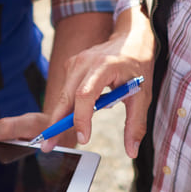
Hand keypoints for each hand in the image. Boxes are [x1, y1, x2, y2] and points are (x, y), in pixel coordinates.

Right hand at [0, 7, 154, 156]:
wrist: (130, 39)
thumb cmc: (137, 68)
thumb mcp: (142, 95)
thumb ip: (136, 124)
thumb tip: (131, 151)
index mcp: (104, 67)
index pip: (85, 95)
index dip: (81, 118)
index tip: (83, 138)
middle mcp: (85, 62)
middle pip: (66, 96)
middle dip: (56, 123)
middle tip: (47, 145)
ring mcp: (75, 61)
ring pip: (63, 95)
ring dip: (59, 117)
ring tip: (53, 137)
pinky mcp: (71, 64)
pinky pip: (66, 90)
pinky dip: (66, 106)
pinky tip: (69, 117)